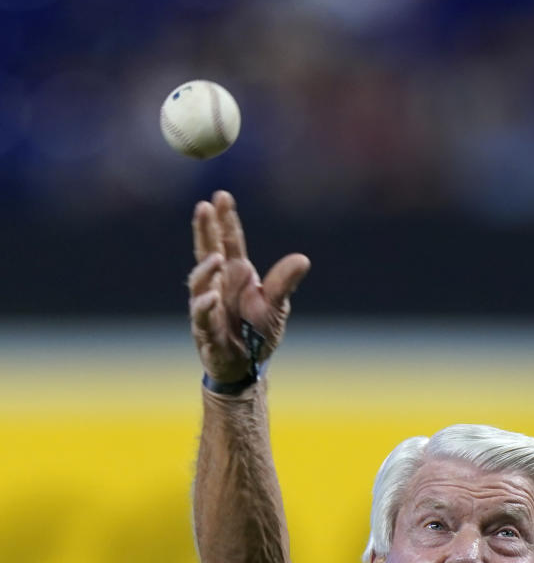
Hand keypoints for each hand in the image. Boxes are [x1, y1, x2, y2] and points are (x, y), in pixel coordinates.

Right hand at [188, 190, 310, 383]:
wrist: (246, 367)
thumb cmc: (257, 332)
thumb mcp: (276, 305)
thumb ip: (284, 282)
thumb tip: (303, 260)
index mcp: (235, 274)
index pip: (228, 241)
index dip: (224, 220)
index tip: (222, 196)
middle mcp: (218, 285)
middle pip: (207, 251)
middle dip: (204, 230)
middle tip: (203, 206)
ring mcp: (208, 306)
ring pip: (200, 282)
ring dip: (206, 268)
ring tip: (217, 257)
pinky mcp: (205, 330)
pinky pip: (201, 316)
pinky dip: (205, 305)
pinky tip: (212, 296)